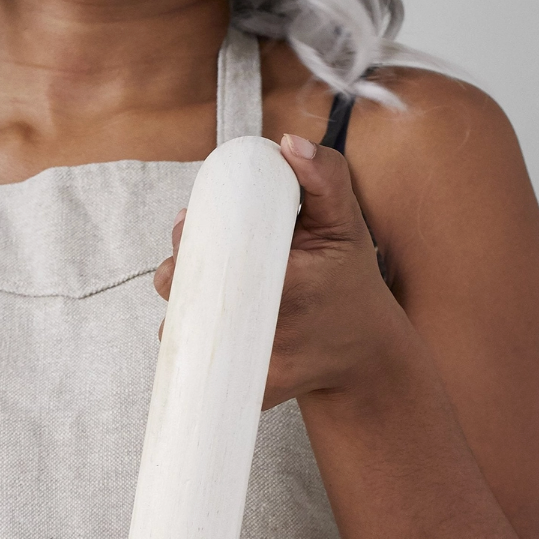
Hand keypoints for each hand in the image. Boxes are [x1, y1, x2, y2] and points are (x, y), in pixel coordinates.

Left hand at [152, 132, 402, 408]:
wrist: (361, 353)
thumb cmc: (348, 283)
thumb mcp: (346, 223)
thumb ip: (325, 176)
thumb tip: (287, 144)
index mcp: (290, 285)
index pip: (208, 263)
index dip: (187, 246)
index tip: (187, 230)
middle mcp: (270, 333)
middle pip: (187, 301)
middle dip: (177, 275)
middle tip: (187, 259)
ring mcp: (258, 370)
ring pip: (188, 336)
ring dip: (183, 310)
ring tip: (203, 292)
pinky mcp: (248, 393)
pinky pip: (202, 368)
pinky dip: (196, 345)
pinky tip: (209, 327)